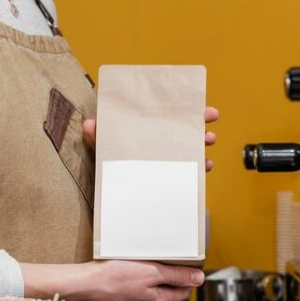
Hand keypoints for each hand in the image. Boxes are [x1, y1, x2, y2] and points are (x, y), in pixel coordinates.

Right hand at [21, 260, 204, 300]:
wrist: (84, 284)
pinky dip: (138, 280)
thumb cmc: (114, 278)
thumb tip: (199, 279)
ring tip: (143, 262)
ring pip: (153, 289)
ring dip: (152, 276)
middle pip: (169, 290)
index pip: (184, 290)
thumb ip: (176, 276)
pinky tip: (130, 270)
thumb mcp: (151, 273)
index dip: (186, 274)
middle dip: (168, 274)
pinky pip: (138, 290)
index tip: (183, 260)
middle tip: (161, 257)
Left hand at [82, 106, 219, 170]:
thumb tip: (89, 124)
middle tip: (210, 119)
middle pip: (186, 126)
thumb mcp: (104, 149)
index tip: (202, 105)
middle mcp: (161, 141)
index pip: (170, 113)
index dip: (188, 108)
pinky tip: (206, 165)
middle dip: (201, 121)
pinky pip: (190, 170)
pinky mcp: (172, 176)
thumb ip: (98, 137)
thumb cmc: (109, 164)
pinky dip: (200, 167)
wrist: (114, 195)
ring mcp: (168, 158)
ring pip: (192, 146)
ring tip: (208, 140)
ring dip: (203, 142)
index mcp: (149, 129)